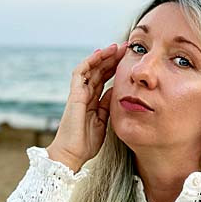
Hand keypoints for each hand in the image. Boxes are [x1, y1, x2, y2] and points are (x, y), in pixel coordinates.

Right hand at [47, 41, 127, 170]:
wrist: (72, 154)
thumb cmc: (86, 143)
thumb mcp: (104, 122)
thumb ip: (108, 106)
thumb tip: (117, 91)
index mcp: (92, 102)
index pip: (104, 79)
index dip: (115, 68)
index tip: (128, 59)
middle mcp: (84, 95)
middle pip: (98, 71)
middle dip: (112, 58)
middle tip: (126, 48)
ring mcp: (78, 94)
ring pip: (90, 69)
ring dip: (103, 57)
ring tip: (116, 47)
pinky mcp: (74, 96)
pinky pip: (80, 74)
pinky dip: (89, 63)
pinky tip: (100, 54)